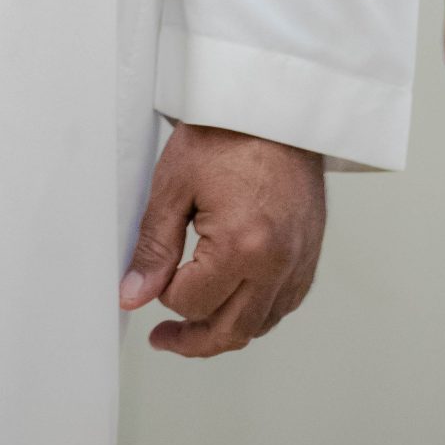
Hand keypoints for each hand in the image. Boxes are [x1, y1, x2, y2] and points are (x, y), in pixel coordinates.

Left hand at [118, 123, 325, 356]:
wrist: (275, 103)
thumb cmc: (226, 132)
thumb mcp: (175, 184)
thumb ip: (154, 247)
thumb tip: (134, 293)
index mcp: (243, 246)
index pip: (193, 302)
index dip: (163, 293)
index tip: (150, 277)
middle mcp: (278, 263)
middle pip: (232, 331)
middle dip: (192, 341)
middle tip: (163, 338)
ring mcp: (300, 261)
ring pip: (260, 325)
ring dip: (225, 331)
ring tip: (193, 324)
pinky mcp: (310, 254)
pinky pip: (283, 304)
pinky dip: (256, 312)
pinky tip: (233, 301)